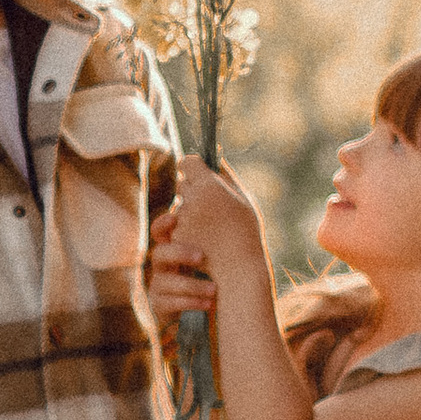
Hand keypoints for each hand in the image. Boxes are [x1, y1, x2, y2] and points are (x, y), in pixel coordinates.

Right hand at [147, 206, 216, 328]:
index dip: (163, 224)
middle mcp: (162, 267)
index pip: (159, 232)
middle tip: (202, 257)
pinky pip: (168, 303)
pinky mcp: (159, 307)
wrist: (202, 317)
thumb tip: (238, 214)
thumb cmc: (210, 282)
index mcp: (174, 251)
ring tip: (215, 289)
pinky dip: (190, 302)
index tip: (175, 218)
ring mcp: (158, 287)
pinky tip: (209, 303)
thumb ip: (216, 243)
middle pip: (159, 253)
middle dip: (179, 252)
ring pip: (164, 282)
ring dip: (191, 285)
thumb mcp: (211, 262)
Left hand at [168, 156, 265, 274]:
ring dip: (189, 212)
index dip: (191, 166)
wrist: (238, 268)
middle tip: (208, 204)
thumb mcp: (243, 198)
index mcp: (210, 186)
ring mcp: (182, 219)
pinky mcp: (175, 236)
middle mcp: (192, 200)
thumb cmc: (245, 232)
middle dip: (191, 190)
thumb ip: (226, 174)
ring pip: (179, 206)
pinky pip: (176, 226)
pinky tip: (203, 240)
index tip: (196, 171)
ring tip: (211, 228)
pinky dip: (185, 231)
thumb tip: (214, 151)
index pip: (188, 162)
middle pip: (182, 184)